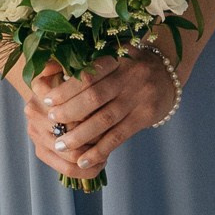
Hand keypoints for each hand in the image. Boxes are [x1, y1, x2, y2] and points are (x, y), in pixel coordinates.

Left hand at [24, 54, 179, 182]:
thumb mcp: (112, 53)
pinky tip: (85, 160)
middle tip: (51, 122)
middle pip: (94, 97)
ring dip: (80, 135)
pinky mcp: (145, 116)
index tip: (47, 100)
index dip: (65, 89)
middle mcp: (130, 77)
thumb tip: (48, 71)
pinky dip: (100, 150)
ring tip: (61, 145)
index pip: (88, 75)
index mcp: (117, 59)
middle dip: (69, 112)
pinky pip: (119, 136)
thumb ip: (86, 63)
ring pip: (105, 119)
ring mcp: (139, 98)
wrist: (168, 72)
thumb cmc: (130, 63)